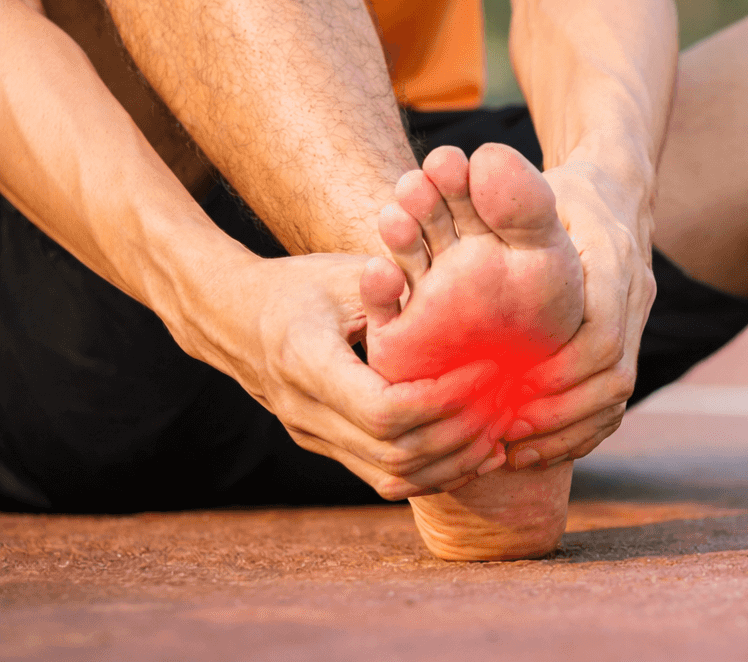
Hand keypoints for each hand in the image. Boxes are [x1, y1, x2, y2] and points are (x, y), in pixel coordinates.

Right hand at [215, 252, 509, 498]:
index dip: (445, 399)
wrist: (232, 318)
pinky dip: (434, 472)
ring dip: (454, 461)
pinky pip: (385, 477)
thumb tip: (464, 290)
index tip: (488, 372)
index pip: (386, 409)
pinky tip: (475, 451)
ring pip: (393, 477)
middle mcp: (307, 412)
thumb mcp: (344, 275)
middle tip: (509, 402)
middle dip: (462, 433)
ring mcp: (314, 437)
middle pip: (396, 452)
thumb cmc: (299, 285)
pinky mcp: (328, 447)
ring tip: (502, 431)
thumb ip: (396, 290)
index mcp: (307, 362)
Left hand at [497, 159, 655, 467]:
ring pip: (616, 396)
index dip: (557, 375)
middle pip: (614, 378)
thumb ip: (511, 195)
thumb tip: (479, 165)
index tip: (510, 395)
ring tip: (514, 448)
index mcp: (614, 262)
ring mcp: (637, 320)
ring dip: (567, 429)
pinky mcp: (628, 339)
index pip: (601, 337)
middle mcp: (634, 295)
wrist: (616, 189)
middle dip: (560, 414)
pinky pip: (614, 400)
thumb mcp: (536, 187)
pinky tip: (535, 445)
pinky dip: (578, 428)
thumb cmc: (560, 189)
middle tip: (506, 434)